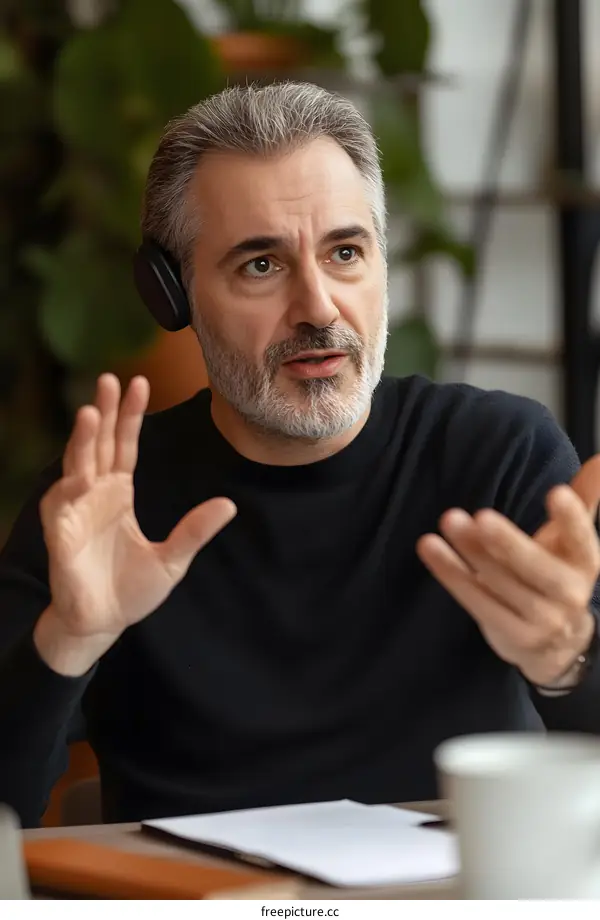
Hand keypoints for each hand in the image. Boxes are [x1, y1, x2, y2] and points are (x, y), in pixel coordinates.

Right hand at [35, 374, 235, 675]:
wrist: (103, 624)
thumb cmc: (131, 590)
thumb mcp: (173, 559)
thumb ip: (195, 530)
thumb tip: (229, 504)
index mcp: (118, 494)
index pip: (124, 446)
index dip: (130, 416)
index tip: (139, 383)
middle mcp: (94, 494)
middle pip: (100, 445)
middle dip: (104, 412)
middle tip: (109, 379)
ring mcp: (74, 511)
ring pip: (77, 466)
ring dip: (82, 440)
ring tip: (90, 412)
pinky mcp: (59, 535)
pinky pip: (59, 506)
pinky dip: (66, 488)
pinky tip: (77, 474)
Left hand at [416, 456, 599, 685]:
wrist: (553, 643)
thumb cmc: (557, 574)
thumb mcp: (572, 541)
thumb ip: (583, 500)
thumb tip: (599, 459)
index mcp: (585, 564)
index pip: (582, 541)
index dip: (571, 519)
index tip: (556, 492)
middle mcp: (567, 594)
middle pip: (535, 567)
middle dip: (508, 542)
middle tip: (481, 516)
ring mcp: (538, 619)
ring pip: (500, 583)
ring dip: (472, 552)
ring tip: (450, 520)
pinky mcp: (507, 632)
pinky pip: (474, 600)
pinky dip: (450, 573)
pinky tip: (429, 547)